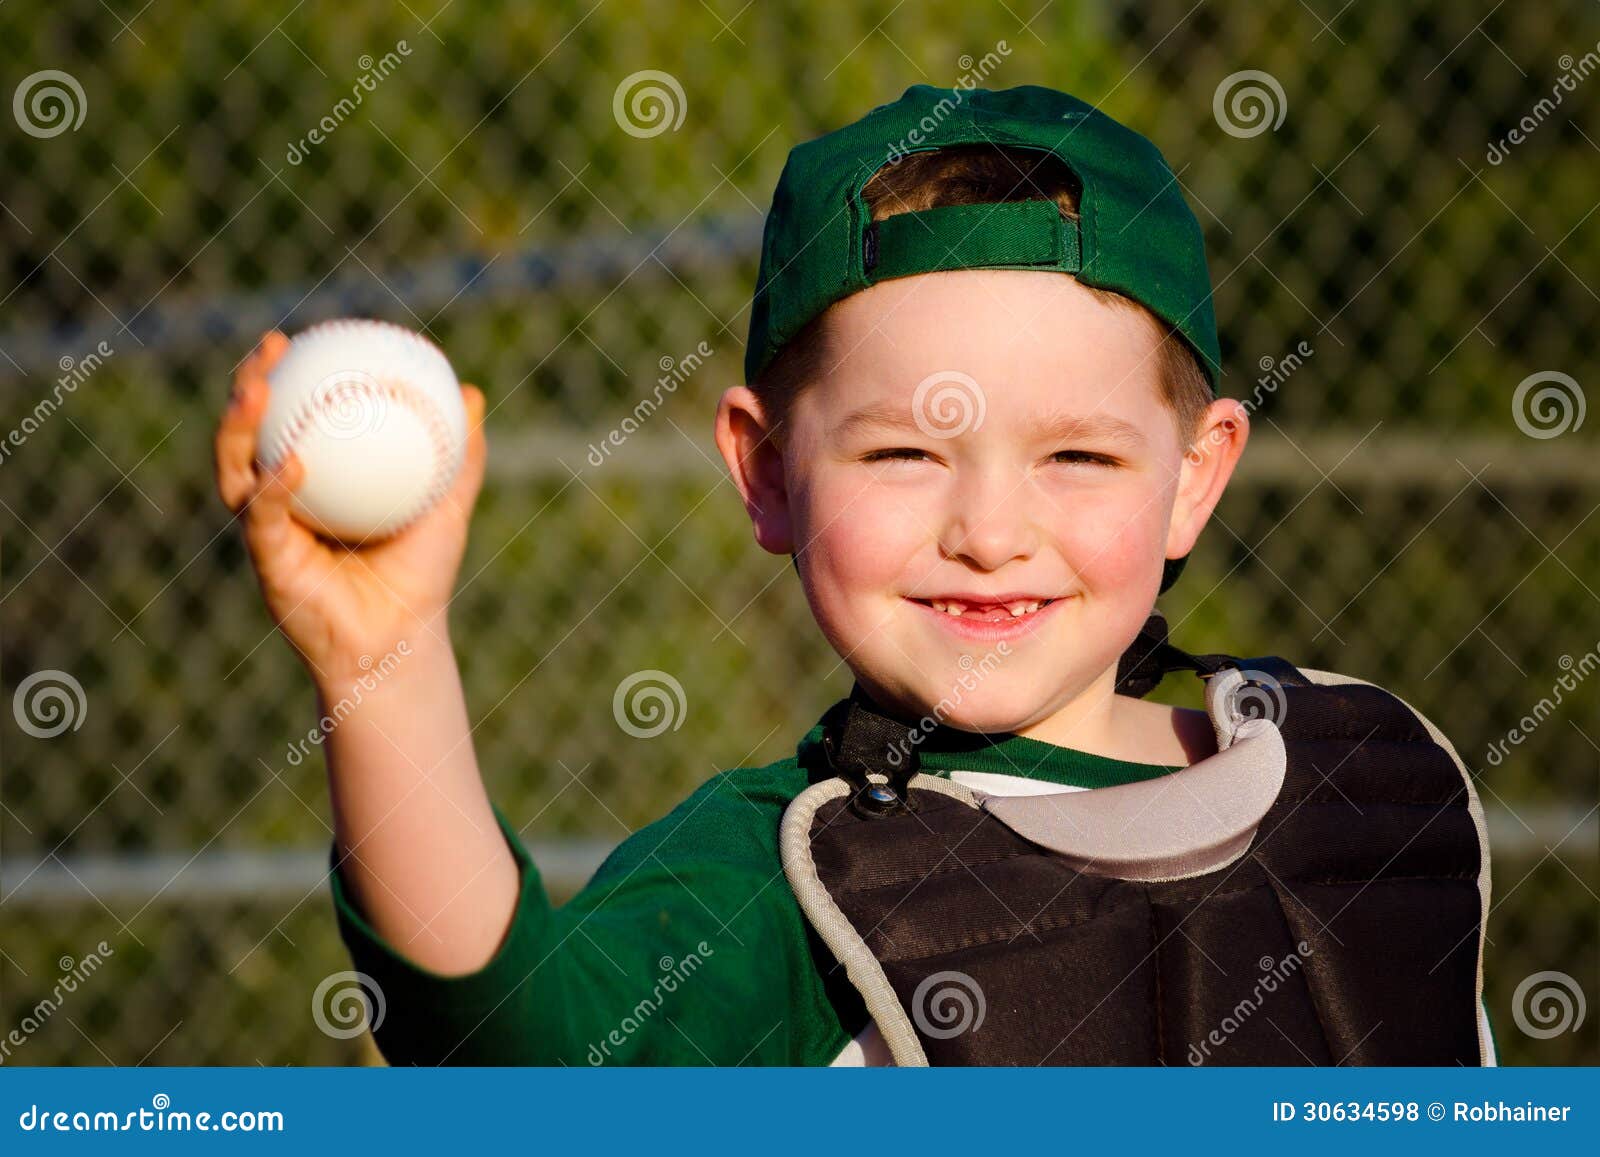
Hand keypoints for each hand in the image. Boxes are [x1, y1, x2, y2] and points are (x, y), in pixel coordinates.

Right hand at [213, 330, 487, 684]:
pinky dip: (275, 488)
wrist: (402, 643)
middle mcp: (282, 499)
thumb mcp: (448, 507)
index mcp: (316, 481)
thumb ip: (460, 455)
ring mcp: (268, 528)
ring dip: (238, 426)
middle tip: (271, 349)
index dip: (287, 374)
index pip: (290, 414)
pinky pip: (265, 516)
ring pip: (236, 467)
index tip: (302, 336)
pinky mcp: (268, 560)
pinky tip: (292, 463)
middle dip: (247, 383)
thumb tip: (472, 394)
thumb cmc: (421, 578)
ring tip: (256, 391)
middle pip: (248, 431)